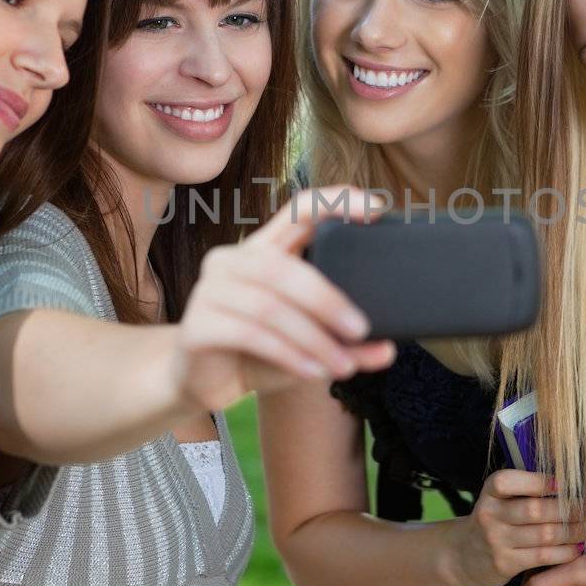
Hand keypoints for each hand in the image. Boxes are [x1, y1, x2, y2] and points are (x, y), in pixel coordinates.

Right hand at [172, 186, 395, 411]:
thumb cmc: (257, 353)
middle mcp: (232, 260)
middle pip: (284, 267)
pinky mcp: (197, 326)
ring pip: (269, 306)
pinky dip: (287, 354)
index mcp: (262, 249)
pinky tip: (311, 372)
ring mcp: (209, 290)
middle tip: (361, 329)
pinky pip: (249, 334)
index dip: (335, 202)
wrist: (201, 383)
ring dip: (312, 338)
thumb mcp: (308, 346)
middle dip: (327, 299)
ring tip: (341, 364)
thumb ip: (346, 344)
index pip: (298, 210)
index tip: (376, 210)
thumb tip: (388, 349)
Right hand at [449, 470, 585, 585]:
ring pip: (543, 535)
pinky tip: (578, 548)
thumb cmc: (495, 519)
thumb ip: (525, 490)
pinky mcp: (504, 564)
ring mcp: (495, 540)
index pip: (510, 481)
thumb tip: (571, 481)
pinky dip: (565, 552)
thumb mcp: (499, 499)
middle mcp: (489, 514)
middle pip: (535, 510)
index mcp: (490, 492)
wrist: (463, 554)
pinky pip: (542, 556)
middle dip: (568, 509)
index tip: (565, 484)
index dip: (539, 481)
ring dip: (573, 531)